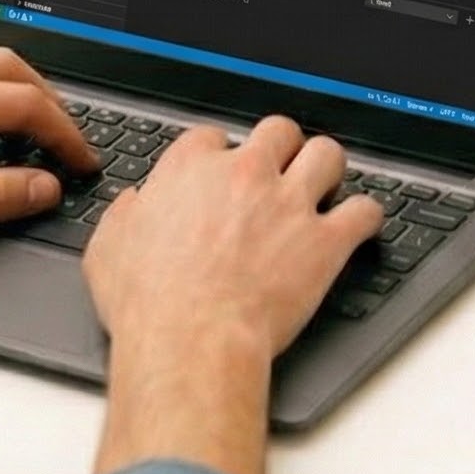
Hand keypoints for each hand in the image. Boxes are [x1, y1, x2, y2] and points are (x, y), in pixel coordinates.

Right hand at [84, 117, 384, 363]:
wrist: (191, 342)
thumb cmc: (149, 306)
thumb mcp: (109, 250)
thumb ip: (125, 216)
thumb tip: (134, 205)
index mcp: (192, 170)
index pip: (213, 137)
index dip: (219, 156)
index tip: (222, 172)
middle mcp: (246, 174)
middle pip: (279, 130)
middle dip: (281, 148)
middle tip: (280, 170)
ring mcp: (290, 204)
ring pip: (327, 154)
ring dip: (327, 168)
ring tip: (324, 185)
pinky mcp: (325, 240)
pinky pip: (363, 211)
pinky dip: (365, 217)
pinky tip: (360, 225)